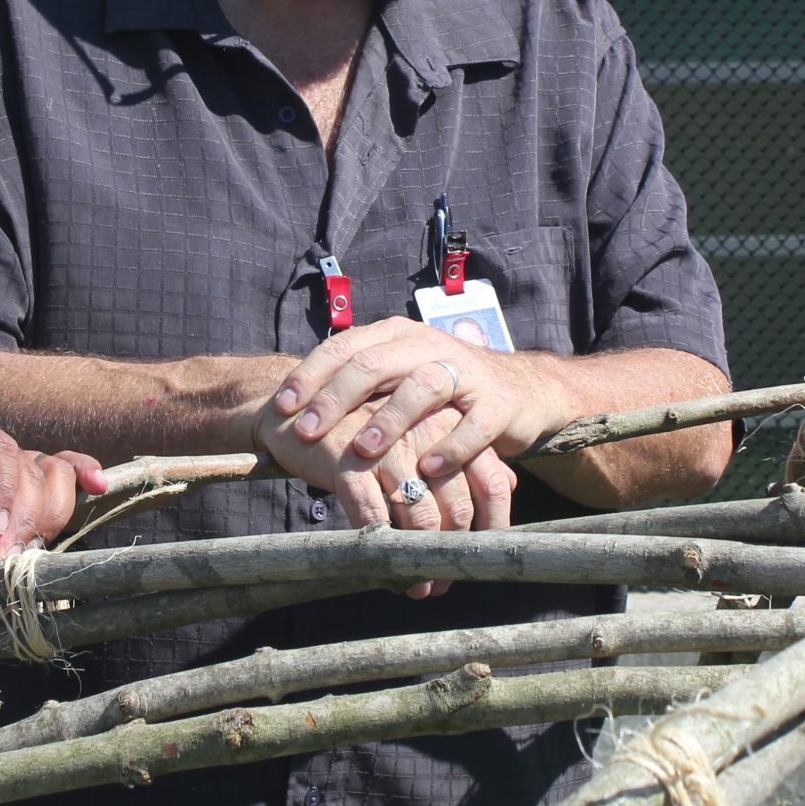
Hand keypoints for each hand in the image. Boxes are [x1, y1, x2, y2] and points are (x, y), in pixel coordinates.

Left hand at [0, 414, 105, 567]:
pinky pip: (66, 476)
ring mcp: (15, 467)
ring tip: (19, 555)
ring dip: (45, 520)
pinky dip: (83, 481)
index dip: (3, 491)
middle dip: (24, 519)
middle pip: (33, 471)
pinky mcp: (28, 490)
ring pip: (55, 480)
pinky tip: (98, 487)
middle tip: (2, 560)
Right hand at [253, 397, 514, 596]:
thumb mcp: (418, 434)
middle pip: (460, 507)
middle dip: (454, 554)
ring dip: (420, 562)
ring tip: (414, 586)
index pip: (491, 482)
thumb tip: (507, 485)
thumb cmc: (368, 428)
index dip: (493, 527)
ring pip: (421, 519)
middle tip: (442, 582)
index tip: (481, 558)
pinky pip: (375, 519)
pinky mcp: (348, 464)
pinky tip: (378, 566)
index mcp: (449, 423)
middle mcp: (424, 432)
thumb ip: (464, 456)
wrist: (299, 409)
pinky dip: (380, 550)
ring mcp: (387, 448)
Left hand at [270, 316, 576, 483]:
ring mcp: (466, 372)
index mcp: (397, 336)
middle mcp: (429, 346)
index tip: (283, 407)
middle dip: (336, 397)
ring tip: (362, 449)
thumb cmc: (442, 392)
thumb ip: (356, 387)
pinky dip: (450, 447)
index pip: (345, 346)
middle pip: (375, 362)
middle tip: (308, 431)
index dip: (311, 374)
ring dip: (389, 419)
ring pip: (422, 387)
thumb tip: (289, 412)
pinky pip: (473, 425)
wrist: (521, 390)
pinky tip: (426, 468)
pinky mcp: (498, 403)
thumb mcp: (397, 378)